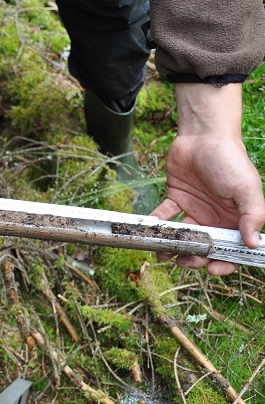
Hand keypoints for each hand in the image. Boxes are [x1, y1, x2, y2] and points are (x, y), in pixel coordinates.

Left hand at [151, 83, 264, 274]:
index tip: (211, 268)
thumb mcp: (247, 189)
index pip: (231, 249)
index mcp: (236, 220)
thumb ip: (252, 216)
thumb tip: (253, 244)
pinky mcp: (176, 199)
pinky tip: (150, 228)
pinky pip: (164, 216)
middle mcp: (215, 219)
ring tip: (162, 252)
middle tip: (182, 259)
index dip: (224, 263)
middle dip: (193, 258)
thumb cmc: (230, 160)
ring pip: (182, 237)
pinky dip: (156, 223)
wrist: (203, 136)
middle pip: (204, 248)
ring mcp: (195, 210)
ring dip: (172, 246)